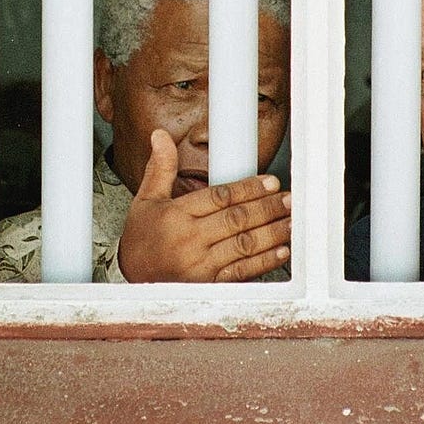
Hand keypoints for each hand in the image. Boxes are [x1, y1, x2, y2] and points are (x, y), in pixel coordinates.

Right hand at [117, 130, 291, 281]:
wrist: (131, 284)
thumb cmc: (140, 240)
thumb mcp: (145, 201)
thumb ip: (160, 168)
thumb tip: (160, 136)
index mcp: (174, 216)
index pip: (219, 197)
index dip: (248, 188)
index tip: (271, 182)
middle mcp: (187, 241)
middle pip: (236, 220)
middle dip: (267, 208)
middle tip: (289, 199)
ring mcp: (198, 266)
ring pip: (243, 245)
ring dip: (272, 233)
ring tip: (292, 222)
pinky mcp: (208, 287)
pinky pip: (241, 273)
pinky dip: (264, 262)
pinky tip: (280, 252)